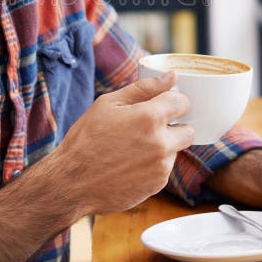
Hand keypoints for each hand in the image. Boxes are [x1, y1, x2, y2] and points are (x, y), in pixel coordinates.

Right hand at [54, 71, 194, 215]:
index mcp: (149, 117)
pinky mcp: (158, 184)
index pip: (183, 102)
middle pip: (188, 130)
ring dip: (162, 146)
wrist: (72, 181)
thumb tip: (172, 77)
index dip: (173, 101)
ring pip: (175, 150)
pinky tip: (130, 163)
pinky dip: (153, 164)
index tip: (162, 105)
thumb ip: (144, 88)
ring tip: (132, 148)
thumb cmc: (86, 138)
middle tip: (148, 128)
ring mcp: (162, 166)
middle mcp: (161, 143)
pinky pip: (165, 168)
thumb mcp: (109, 104)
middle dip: (174, 127)